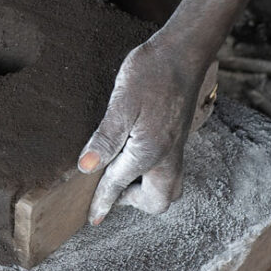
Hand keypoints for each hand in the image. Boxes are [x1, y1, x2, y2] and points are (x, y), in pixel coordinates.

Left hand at [78, 34, 208, 223]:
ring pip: (168, 187)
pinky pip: (169, 169)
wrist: (183, 52)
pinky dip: (152, 173)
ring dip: (146, 190)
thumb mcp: (121, 103)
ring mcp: (177, 148)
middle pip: (158, 200)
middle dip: (133, 201)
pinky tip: (135, 154)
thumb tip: (86, 168)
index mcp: (150, 152)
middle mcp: (168, 156)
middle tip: (111, 184)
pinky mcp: (178, 138)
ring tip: (122, 171)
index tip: (92, 218)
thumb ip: (105, 138)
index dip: (103, 202)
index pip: (120, 185)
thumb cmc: (152, 72)